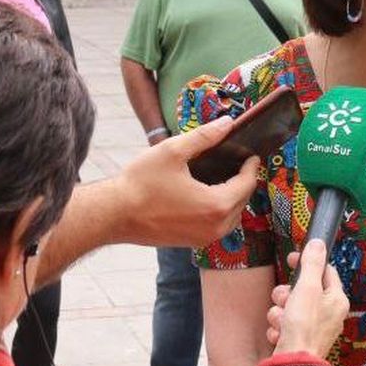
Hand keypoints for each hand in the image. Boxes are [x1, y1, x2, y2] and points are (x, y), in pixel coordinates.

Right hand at [114, 117, 260, 247]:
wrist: (114, 214)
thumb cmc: (141, 183)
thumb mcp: (173, 151)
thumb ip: (205, 136)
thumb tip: (227, 123)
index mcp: (216, 205)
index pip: (247, 183)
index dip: (251, 166)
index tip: (250, 153)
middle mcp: (215, 227)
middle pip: (242, 200)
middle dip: (243, 180)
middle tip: (237, 161)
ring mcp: (204, 238)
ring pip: (232, 215)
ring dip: (232, 196)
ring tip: (224, 175)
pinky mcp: (192, 243)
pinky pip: (217, 225)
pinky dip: (218, 209)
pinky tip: (206, 192)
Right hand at [265, 240, 348, 358]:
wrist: (292, 364)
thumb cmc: (303, 328)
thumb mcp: (307, 288)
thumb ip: (312, 264)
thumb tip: (318, 244)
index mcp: (336, 300)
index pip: (325, 271)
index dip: (307, 263)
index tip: (292, 259)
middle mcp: (329, 314)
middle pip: (303, 289)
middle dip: (287, 294)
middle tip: (284, 300)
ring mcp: (314, 328)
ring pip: (290, 307)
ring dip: (280, 312)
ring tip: (281, 322)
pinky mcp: (300, 340)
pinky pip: (285, 324)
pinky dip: (279, 328)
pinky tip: (280, 334)